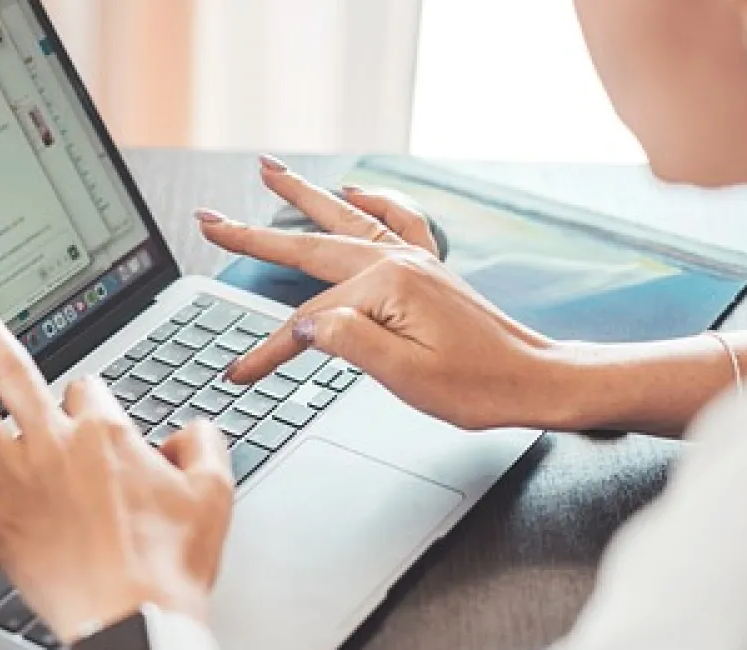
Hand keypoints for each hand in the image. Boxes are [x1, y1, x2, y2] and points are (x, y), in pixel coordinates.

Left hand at [0, 295, 234, 643]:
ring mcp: (20, 483)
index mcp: (105, 433)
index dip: (91, 400)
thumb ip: (204, 445)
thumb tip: (192, 429)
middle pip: (13, 373)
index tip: (92, 414)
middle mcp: (56, 446)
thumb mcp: (214, 493)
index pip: (88, 389)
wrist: (132, 619)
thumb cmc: (170, 565)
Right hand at [197, 156, 576, 430]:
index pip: (307, 321)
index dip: (268, 350)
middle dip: (254, 235)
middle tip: (210, 219)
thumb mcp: (407, 377)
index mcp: (388, 288)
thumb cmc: (479, 386)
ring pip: (344, 220)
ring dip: (302, 196)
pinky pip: (396, 221)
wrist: (536, 379)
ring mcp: (415, 259)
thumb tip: (305, 323)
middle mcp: (399, 262)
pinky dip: (372, 202)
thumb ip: (350, 343)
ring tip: (267, 170)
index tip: (239, 373)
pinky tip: (354, 191)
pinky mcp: (429, 268)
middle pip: (310, 247)